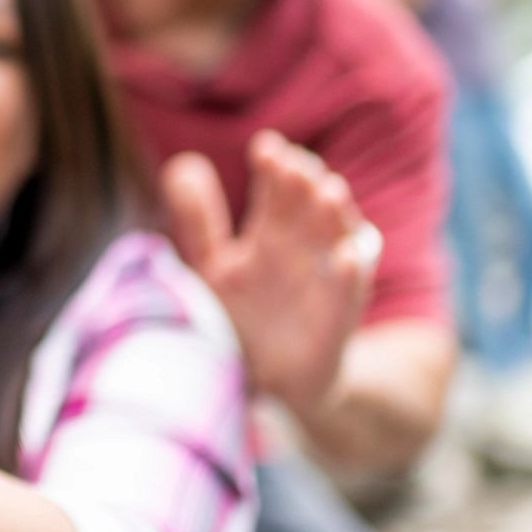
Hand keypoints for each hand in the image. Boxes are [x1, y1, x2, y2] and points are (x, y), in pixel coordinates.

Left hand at [162, 132, 378, 414]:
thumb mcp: (213, 267)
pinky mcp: (337, 320)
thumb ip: (199, 220)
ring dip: (335, 216)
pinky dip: (349, 275)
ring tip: (328, 191)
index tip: (265, 147)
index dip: (274, 167)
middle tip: (295, 164)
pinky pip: (348, 293)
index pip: (278, 190)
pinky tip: (344, 257)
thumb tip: (182, 164)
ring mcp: (324, 281)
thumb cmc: (242, 319)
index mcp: (272, 233)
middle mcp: (303, 250)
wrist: (270, 385)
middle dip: (305, 183)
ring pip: (337, 238)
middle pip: (309, 206)